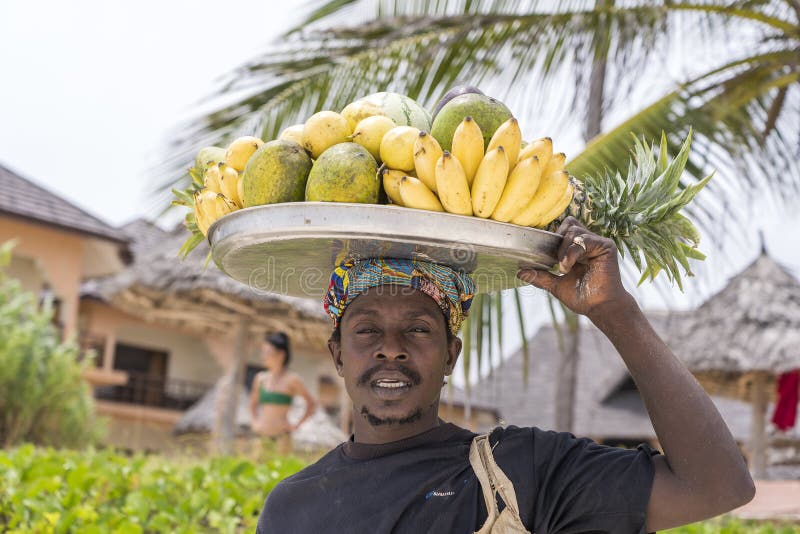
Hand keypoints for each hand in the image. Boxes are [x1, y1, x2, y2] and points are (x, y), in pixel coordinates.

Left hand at [517, 217, 631, 318]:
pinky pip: (583, 240)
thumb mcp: (555, 285)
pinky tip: (568, 267)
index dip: (553, 237)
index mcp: (578, 248)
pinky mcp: (606, 246)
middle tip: (555, 262)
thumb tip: (520, 273)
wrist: (599, 308)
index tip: (545, 256)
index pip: (564, 229)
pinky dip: (571, 253)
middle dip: (557, 242)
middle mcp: (588, 243)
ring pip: (573, 230)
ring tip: (564, 268)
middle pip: (568, 225)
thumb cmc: (582, 297)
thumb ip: (541, 276)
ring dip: (563, 250)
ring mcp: (597, 243)